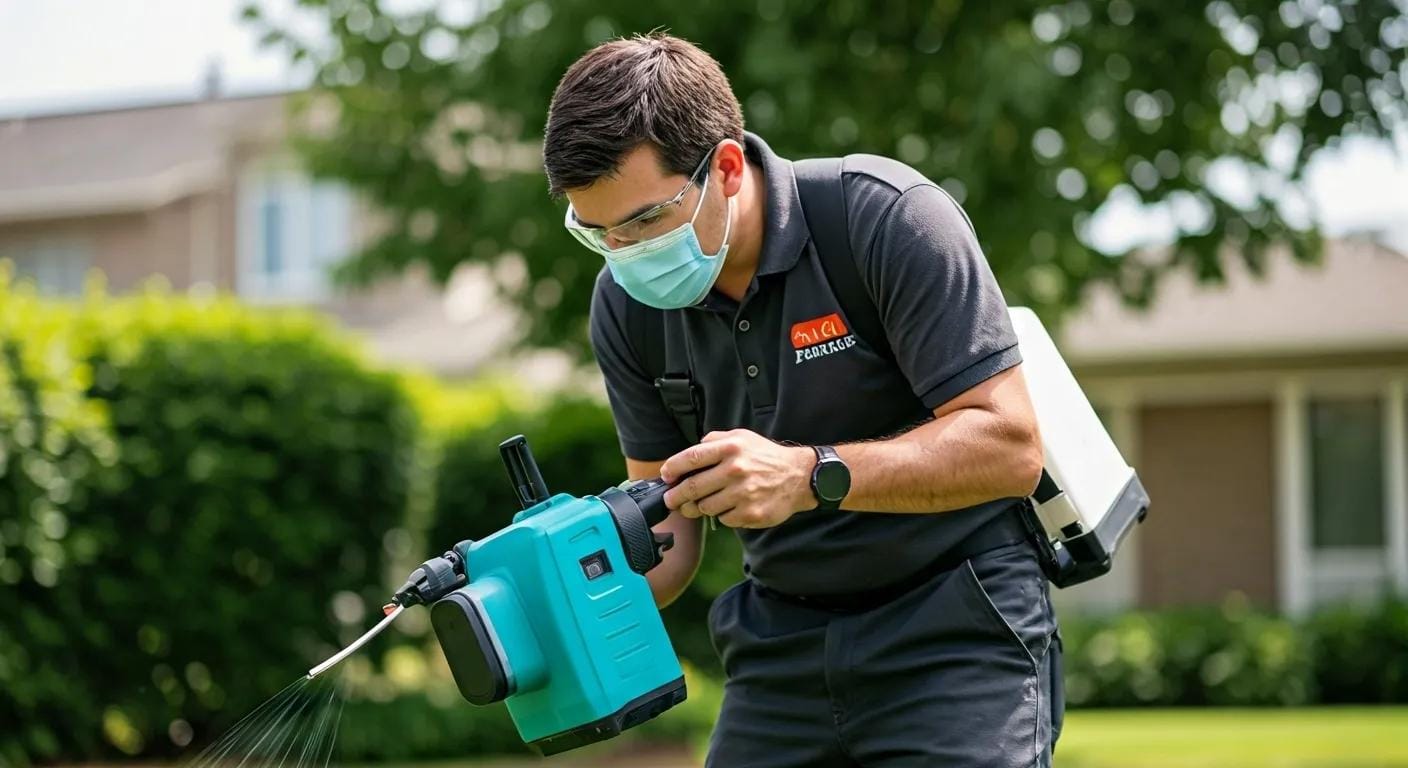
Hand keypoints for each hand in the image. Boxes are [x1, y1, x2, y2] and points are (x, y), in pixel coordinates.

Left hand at [660, 429, 816, 529]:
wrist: (800, 477)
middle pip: (691, 488)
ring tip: (703, 503)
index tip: (666, 476)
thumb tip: (691, 451)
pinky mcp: (750, 513)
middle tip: (671, 500)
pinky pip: (723, 519)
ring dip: (699, 507)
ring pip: (704, 507)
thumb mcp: (742, 437)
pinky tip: (730, 507)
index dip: (672, 469)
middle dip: (675, 496)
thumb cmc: (766, 457)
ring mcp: (743, 494)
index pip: (690, 458)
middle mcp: (735, 470)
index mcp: (730, 448)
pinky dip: (722, 515)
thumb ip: (715, 440)